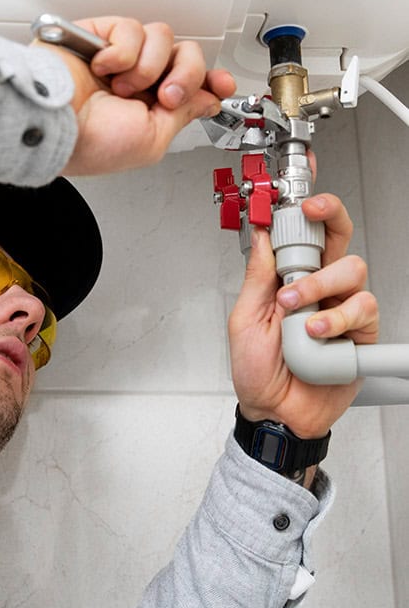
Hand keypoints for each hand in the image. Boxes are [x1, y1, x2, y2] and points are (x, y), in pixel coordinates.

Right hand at [34, 16, 235, 174]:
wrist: (55, 124)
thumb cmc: (92, 142)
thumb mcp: (153, 139)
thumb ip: (184, 114)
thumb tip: (208, 99)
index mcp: (151, 107)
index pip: (192, 83)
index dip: (211, 80)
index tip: (223, 84)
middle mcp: (139, 79)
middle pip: (186, 54)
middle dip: (185, 76)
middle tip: (165, 95)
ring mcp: (119, 56)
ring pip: (162, 38)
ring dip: (148, 67)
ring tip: (123, 87)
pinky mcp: (98, 35)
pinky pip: (131, 29)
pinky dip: (122, 53)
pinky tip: (103, 69)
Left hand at [228, 192, 378, 439]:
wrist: (274, 412)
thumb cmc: (258, 371)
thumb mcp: (244, 318)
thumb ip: (257, 277)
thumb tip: (260, 236)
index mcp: (289, 279)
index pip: (304, 233)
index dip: (308, 208)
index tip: (300, 195)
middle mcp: (319, 287)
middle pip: (340, 236)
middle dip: (330, 216)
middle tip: (312, 213)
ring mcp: (341, 308)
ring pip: (353, 270)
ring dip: (320, 285)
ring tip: (297, 312)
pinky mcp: (360, 333)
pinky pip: (363, 309)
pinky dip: (337, 319)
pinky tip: (317, 333)